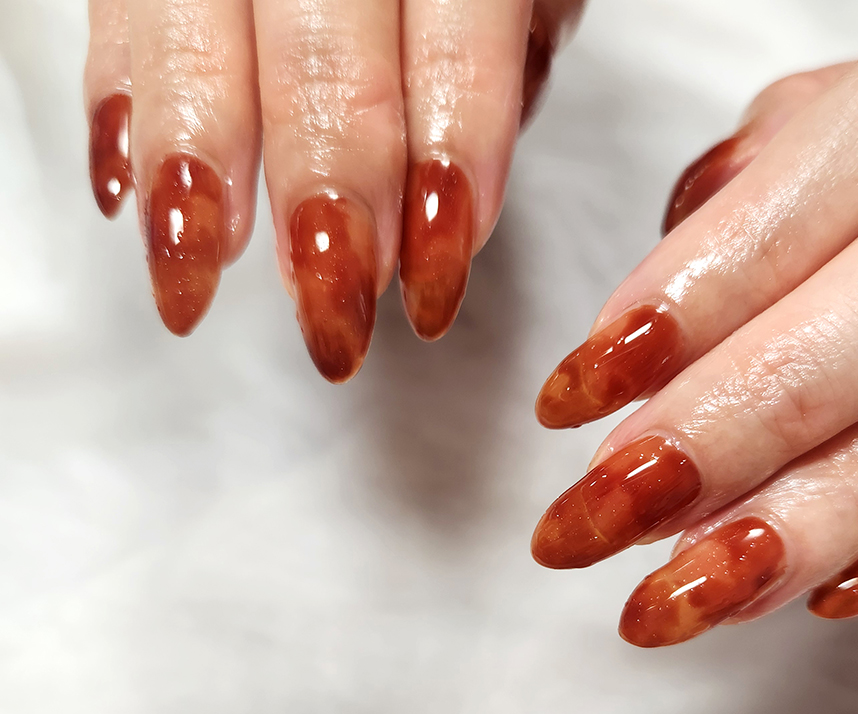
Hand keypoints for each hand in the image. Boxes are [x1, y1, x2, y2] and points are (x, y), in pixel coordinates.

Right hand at [84, 0, 582, 378]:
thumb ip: (514, 63)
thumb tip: (448, 203)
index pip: (457, 44)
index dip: (449, 169)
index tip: (434, 287)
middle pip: (321, 55)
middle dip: (327, 195)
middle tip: (332, 316)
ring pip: (189, 28)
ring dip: (194, 162)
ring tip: (196, 272)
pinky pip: (120, 13)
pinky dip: (120, 102)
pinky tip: (128, 193)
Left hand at [532, 0, 857, 645]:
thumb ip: (773, 177)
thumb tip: (656, 310)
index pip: (801, 203)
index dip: (678, 314)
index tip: (571, 398)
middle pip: (857, 336)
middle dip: (711, 443)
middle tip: (596, 521)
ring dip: (805, 525)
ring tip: (686, 592)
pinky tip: (834, 591)